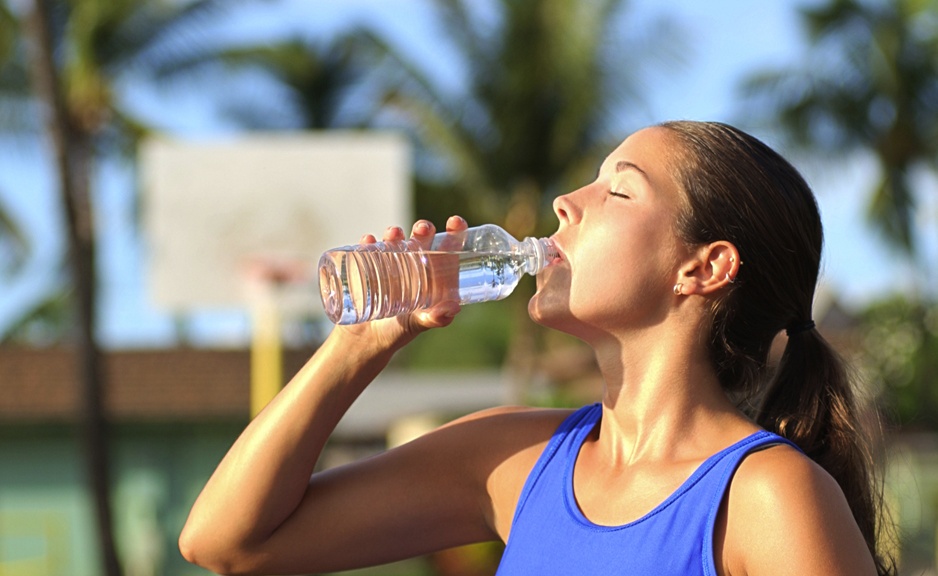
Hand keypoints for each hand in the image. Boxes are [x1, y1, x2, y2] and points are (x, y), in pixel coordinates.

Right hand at [334, 216, 467, 352]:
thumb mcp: (419, 324)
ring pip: (396, 240)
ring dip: (395, 233)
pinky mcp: (369, 266)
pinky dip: (369, 243)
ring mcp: (392, 262)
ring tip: (393, 234)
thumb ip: (436, 318)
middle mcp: (415, 264)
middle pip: (422, 238)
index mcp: (434, 274)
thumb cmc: (400, 331)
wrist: (368, 338)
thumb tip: (453, 308)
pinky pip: (369, 249)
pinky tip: (368, 241)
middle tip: (422, 229)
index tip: (455, 221)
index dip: (454, 232)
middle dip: (423, 229)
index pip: (448, 248)